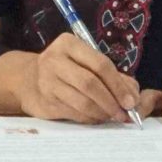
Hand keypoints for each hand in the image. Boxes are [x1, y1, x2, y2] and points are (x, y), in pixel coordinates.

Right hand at [0, 36, 140, 123]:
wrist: (28, 80)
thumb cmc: (66, 69)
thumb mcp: (87, 62)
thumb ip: (113, 76)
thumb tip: (133, 97)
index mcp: (69, 44)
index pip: (100, 64)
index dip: (118, 84)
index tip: (131, 101)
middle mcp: (54, 60)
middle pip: (90, 83)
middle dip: (111, 101)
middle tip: (124, 113)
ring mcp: (47, 81)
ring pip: (82, 101)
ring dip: (102, 112)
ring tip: (113, 116)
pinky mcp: (45, 101)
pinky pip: (74, 113)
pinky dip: (90, 118)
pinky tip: (97, 118)